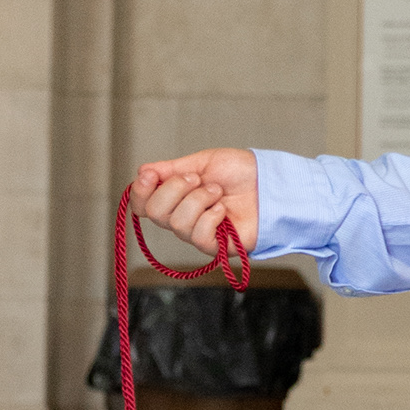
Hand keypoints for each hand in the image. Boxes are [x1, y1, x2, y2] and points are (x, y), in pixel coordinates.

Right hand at [131, 149, 258, 256]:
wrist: (270, 182)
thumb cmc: (241, 172)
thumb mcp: (202, 162)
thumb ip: (171, 169)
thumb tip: (142, 171)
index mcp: (175, 197)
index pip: (141, 204)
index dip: (140, 190)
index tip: (151, 175)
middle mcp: (182, 217)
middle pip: (154, 212)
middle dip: (175, 189)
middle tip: (198, 179)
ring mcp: (198, 233)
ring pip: (176, 223)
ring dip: (198, 200)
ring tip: (218, 192)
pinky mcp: (216, 247)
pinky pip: (198, 236)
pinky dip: (211, 217)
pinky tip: (224, 210)